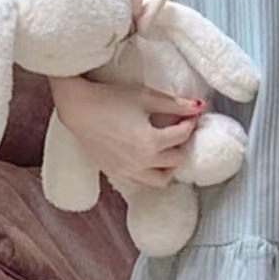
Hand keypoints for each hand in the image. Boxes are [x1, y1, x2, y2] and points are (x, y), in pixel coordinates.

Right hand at [50, 77, 203, 188]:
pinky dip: (150, 174)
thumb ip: (175, 104)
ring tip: (167, 149)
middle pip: (177, 160)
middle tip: (180, 131)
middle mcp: (142, 162)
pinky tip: (148, 158)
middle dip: (182, 145)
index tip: (190, 115)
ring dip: (169, 166)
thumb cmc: (111, 99)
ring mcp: (128, 171)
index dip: (190, 123)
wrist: (78, 108)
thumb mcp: (146, 97)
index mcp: (151, 142)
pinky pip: (140, 183)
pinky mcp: (115, 173)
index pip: (183, 136)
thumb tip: (199, 106)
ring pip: (160, 180)